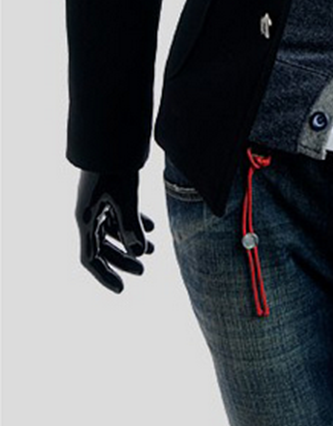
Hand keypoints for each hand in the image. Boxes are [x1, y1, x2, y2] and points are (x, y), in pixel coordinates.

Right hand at [76, 169, 154, 292]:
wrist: (110, 136)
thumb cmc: (115, 167)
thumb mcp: (126, 198)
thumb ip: (131, 226)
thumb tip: (140, 252)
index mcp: (86, 219)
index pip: (90, 258)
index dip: (105, 275)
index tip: (122, 289)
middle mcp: (88, 213)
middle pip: (103, 247)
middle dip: (123, 259)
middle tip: (143, 270)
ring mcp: (97, 202)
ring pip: (112, 231)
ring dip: (130, 241)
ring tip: (153, 249)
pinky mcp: (107, 191)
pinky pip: (118, 214)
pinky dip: (134, 222)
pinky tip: (152, 228)